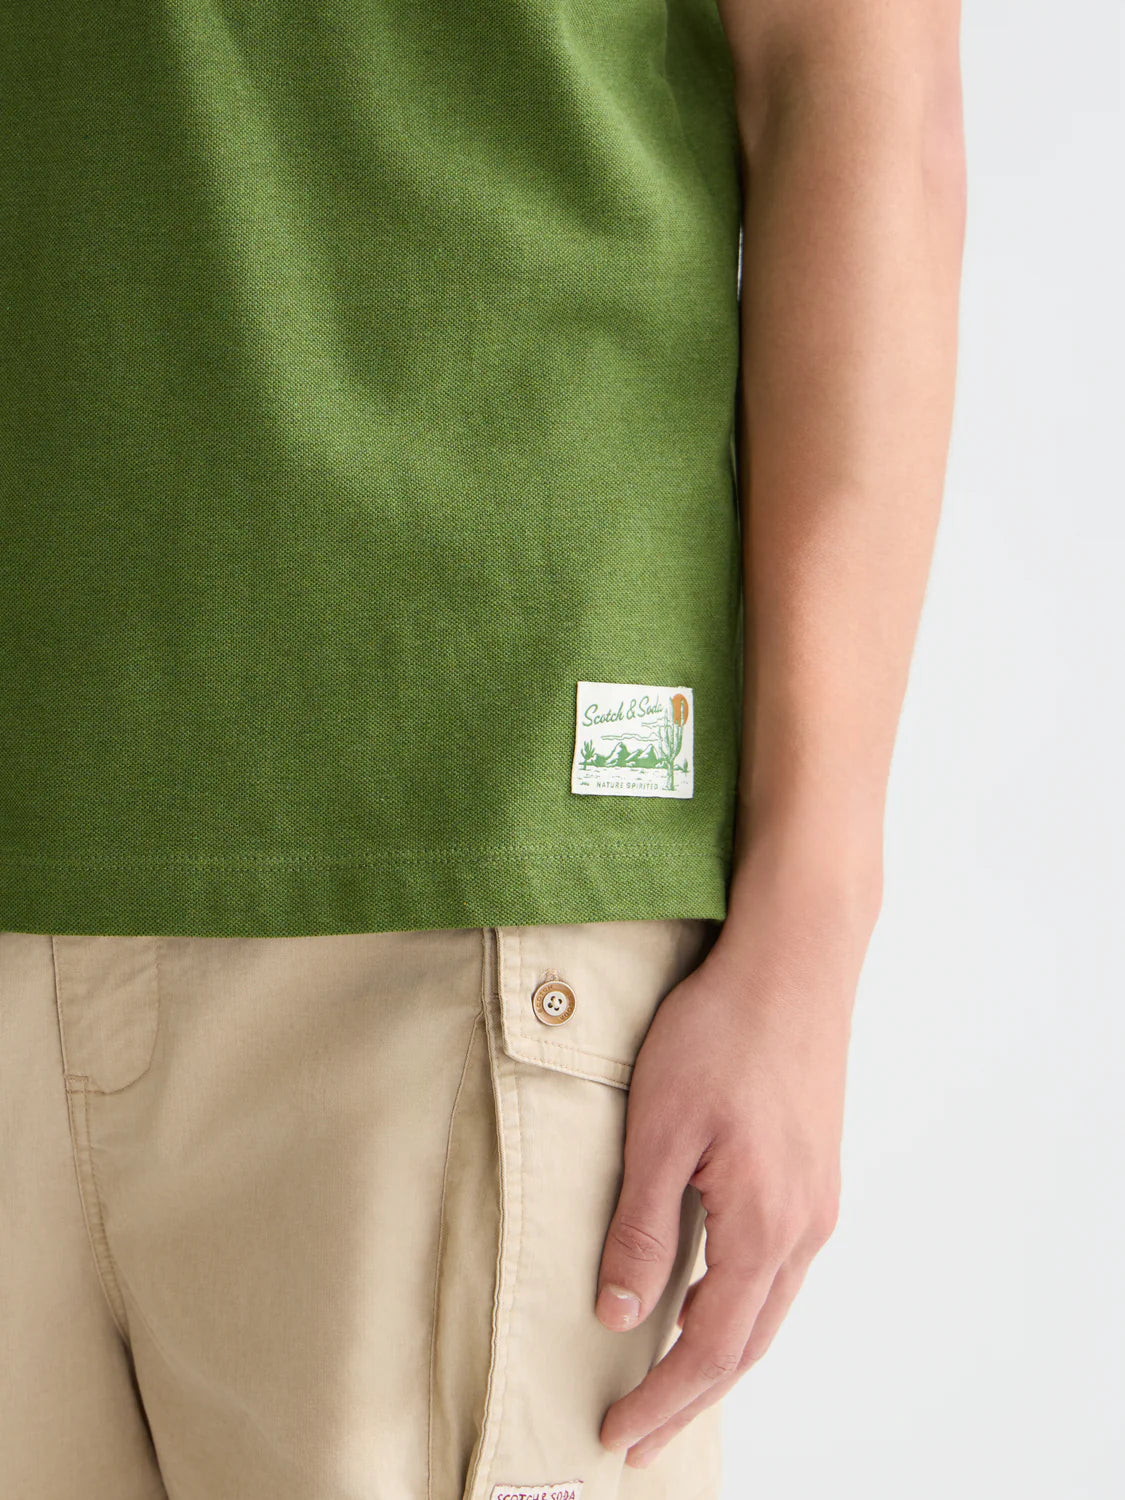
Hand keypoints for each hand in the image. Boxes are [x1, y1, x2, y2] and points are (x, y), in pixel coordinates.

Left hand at [595, 866, 875, 1467]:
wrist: (793, 962)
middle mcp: (803, 1226)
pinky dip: (741, 1306)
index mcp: (764, 1226)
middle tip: (638, 1435)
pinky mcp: (815, 1170)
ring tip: (669, 1383)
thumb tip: (619, 1314)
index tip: (618, 1435)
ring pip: (768, 1308)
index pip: (710, 1347)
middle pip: (747, 1343)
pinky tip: (710, 1297)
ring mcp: (817, 1200)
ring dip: (718, 1354)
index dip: (663, 1399)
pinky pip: (780, 1268)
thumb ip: (642, 1230)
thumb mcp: (660, 1131)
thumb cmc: (722, 1032)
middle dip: (690, 1396)